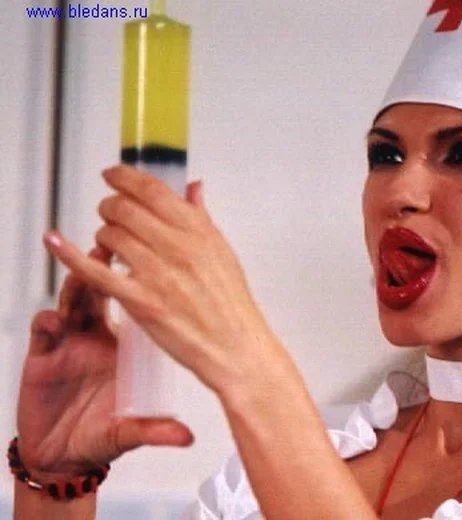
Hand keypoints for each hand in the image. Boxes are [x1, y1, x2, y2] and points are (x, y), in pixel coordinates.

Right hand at [16, 245, 192, 480]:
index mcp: (122, 345)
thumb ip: (155, 430)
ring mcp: (68, 343)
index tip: (153, 264)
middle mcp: (94, 336)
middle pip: (100, 291)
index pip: (132, 303)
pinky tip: (55, 321)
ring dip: (77, 285)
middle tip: (112, 249)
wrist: (63, 455)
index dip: (138, 283)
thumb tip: (187, 438)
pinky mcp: (41, 356)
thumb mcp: (131, 432)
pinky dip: (48, 321)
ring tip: (85, 274)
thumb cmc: (101, 433)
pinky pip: (44, 330)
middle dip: (104, 268)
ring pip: (72, 301)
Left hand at [42, 166, 275, 394]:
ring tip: (110, 245)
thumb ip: (201, 217)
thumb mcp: (222, 252)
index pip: (152, 190)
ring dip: (103, 235)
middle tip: (110, 213)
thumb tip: (193, 188)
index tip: (113, 175)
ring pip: (108, 236)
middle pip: (124, 208)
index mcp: (198, 230)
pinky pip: (95, 271)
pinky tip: (54, 241)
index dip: (124, 177)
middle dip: (110, 206)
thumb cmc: (229, 303)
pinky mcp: (139, 300)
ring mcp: (156, 273)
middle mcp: (177, 246)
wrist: (234, 345)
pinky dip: (69, 254)